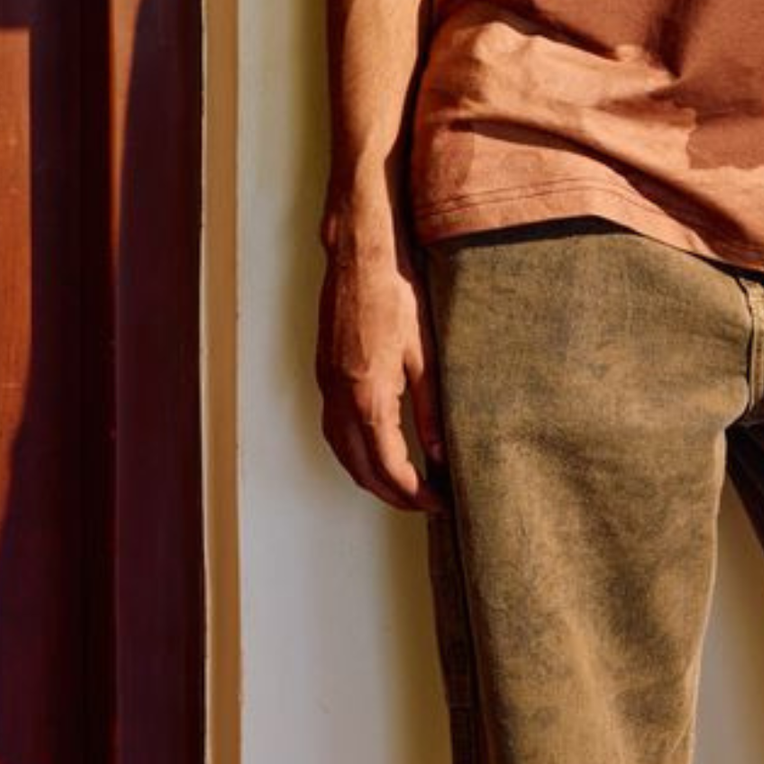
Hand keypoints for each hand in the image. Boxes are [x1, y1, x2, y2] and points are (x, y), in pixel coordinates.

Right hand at [317, 209, 446, 512]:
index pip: (390, 467)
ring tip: (404, 486)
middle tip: (425, 502)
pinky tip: (375, 451)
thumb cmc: (394, 297)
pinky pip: (335, 432)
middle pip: (362, 471)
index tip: (438, 502)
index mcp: (369, 398)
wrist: (359, 260)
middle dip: (393, 494)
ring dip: (371, 477)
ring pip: (344, 455)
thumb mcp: (423, 354)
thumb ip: (429, 408)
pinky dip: (355, 453)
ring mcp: (327, 390)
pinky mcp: (324, 377)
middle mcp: (341, 401)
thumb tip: (440, 451)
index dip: (415, 493)